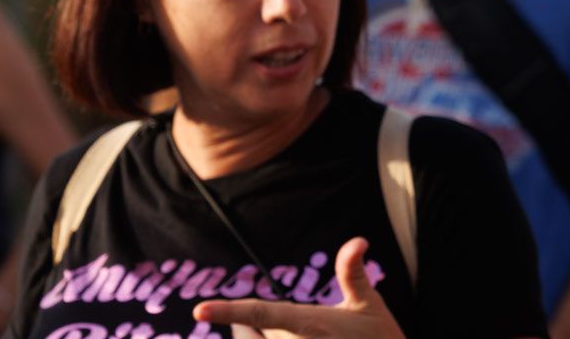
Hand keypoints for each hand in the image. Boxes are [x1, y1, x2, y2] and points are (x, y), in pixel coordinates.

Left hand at [194, 238, 403, 338]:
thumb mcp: (369, 304)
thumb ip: (353, 272)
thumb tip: (358, 240)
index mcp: (310, 325)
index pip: (261, 314)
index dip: (228, 312)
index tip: (199, 309)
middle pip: (249, 336)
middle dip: (244, 326)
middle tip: (261, 321)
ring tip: (284, 333)